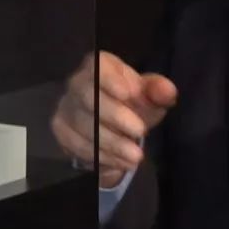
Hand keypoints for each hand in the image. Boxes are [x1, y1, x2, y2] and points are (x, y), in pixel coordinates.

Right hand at [51, 51, 176, 187]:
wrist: (113, 124)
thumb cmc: (133, 103)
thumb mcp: (150, 96)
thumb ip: (159, 91)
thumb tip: (167, 91)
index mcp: (99, 66)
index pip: (97, 66)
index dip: (110, 79)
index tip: (129, 93)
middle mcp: (76, 83)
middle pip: (87, 96)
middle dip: (114, 115)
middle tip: (140, 132)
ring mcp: (65, 107)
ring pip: (83, 125)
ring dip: (111, 143)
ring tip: (136, 156)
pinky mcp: (61, 129)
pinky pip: (77, 144)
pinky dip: (101, 156)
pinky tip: (121, 162)